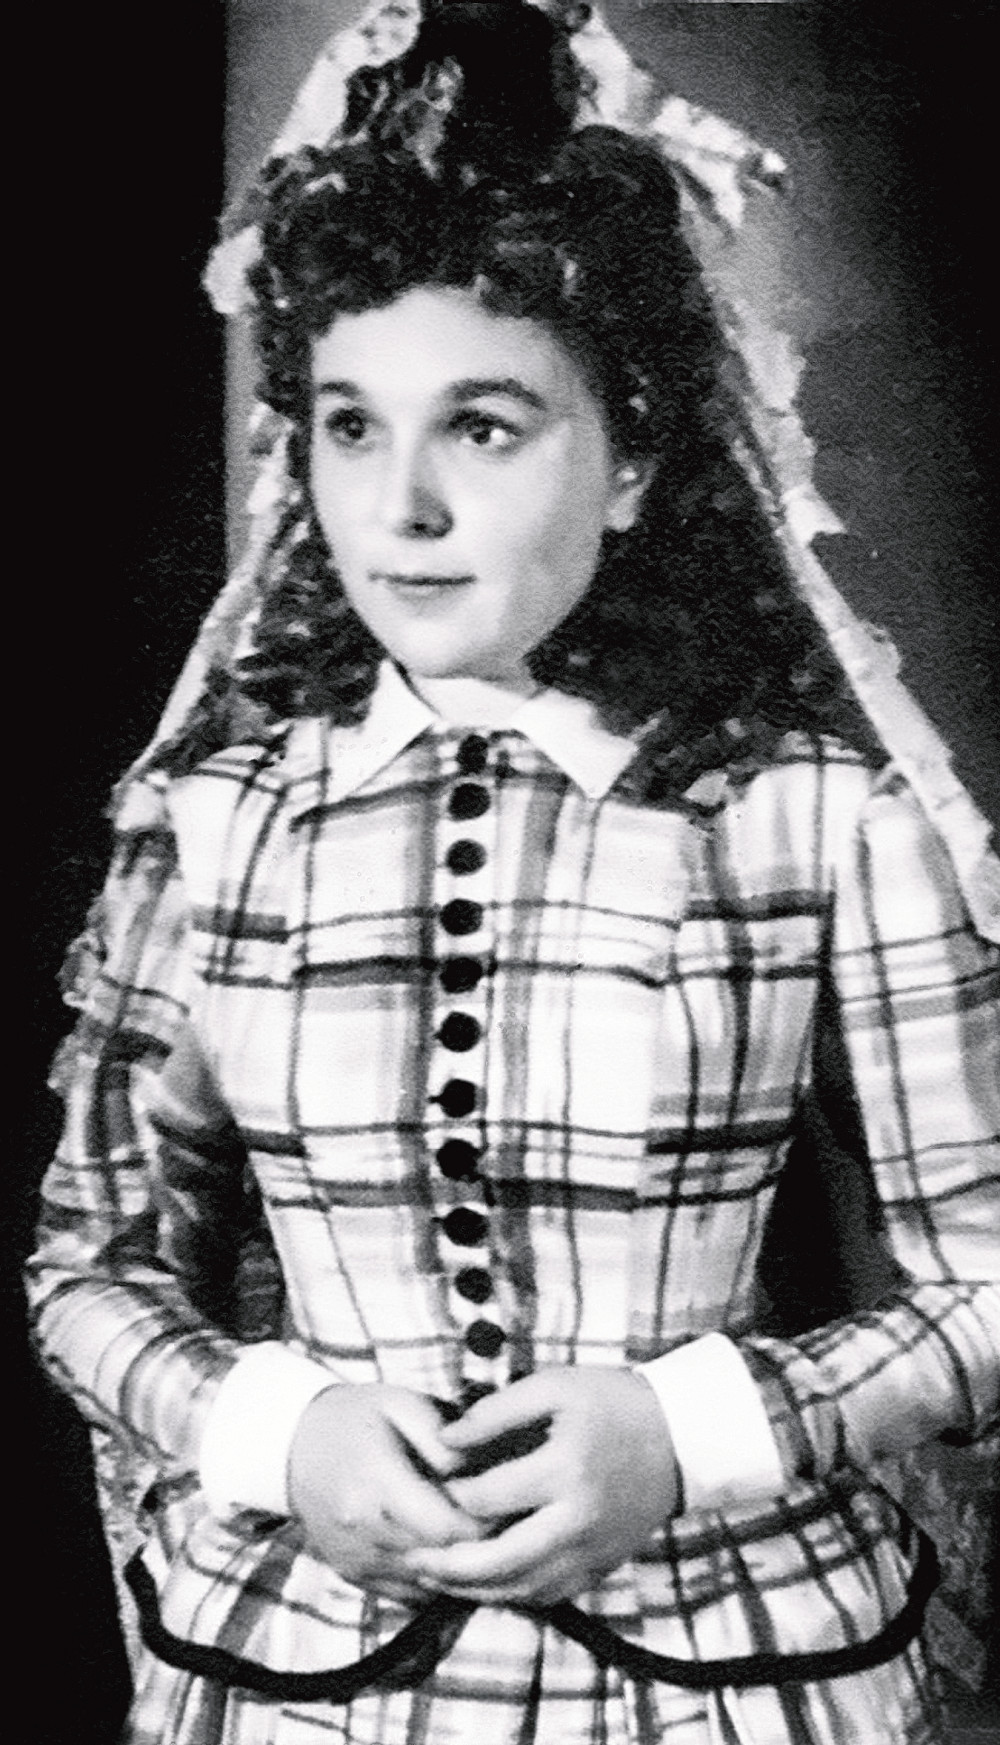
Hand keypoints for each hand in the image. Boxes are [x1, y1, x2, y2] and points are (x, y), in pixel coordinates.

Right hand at [288, 1384, 486, 1602]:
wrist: (294, 1444)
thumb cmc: (359, 1417)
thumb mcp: (401, 1403)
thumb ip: (442, 1435)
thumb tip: (475, 1472)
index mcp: (375, 1482)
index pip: (446, 1528)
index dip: (481, 1521)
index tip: (499, 1501)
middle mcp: (363, 1529)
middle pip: (441, 1558)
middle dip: (475, 1543)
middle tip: (493, 1517)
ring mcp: (356, 1558)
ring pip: (428, 1580)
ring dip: (455, 1563)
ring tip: (470, 1530)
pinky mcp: (353, 1574)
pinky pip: (408, 1592)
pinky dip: (432, 1576)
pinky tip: (442, 1546)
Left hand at [404, 1368, 678, 1605]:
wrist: (680, 1437)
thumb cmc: (612, 1403)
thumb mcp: (555, 1387)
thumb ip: (496, 1411)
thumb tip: (446, 1440)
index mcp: (565, 1470)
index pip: (488, 1498)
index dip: (451, 1494)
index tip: (432, 1484)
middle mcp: (579, 1520)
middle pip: (500, 1561)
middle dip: (449, 1566)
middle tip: (412, 1557)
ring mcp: (593, 1550)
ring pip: (522, 1589)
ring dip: (473, 1590)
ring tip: (435, 1578)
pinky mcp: (602, 1565)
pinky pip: (549, 1595)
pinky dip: (511, 1596)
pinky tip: (483, 1585)